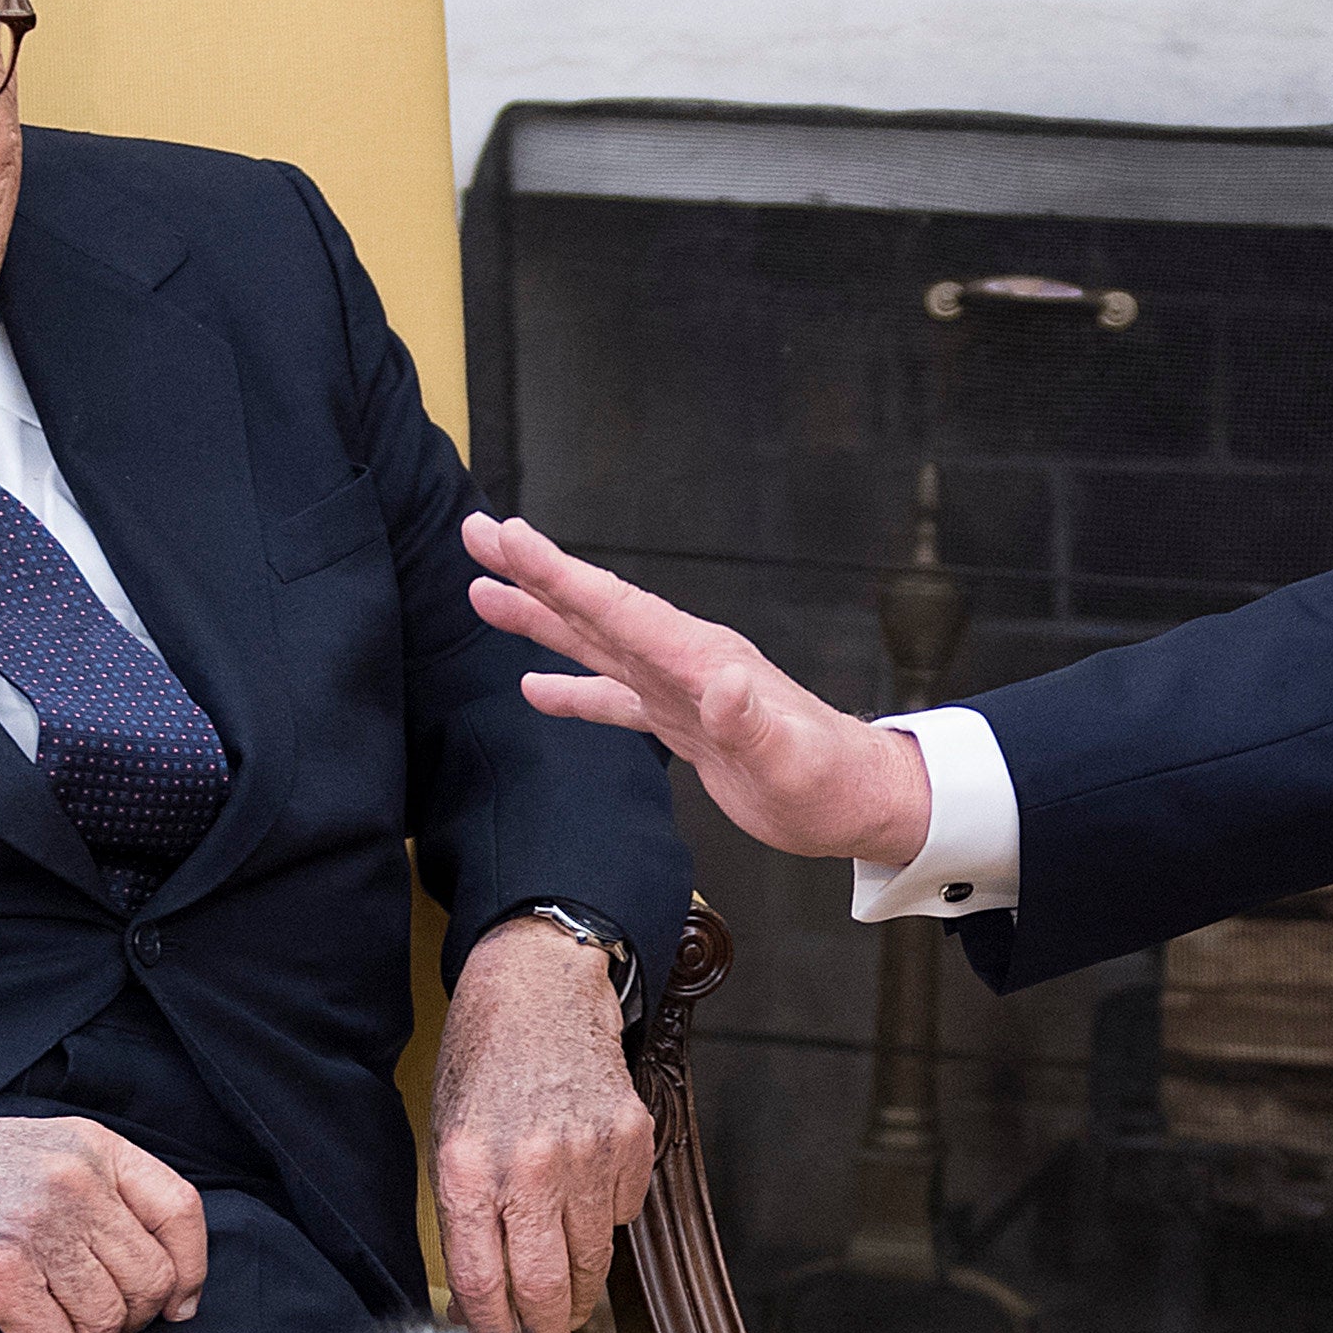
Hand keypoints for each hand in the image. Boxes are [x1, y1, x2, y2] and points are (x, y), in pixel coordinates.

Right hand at [0, 1082, 209, 1332]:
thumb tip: (154, 1267)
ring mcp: (39, 1226)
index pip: (181, 1212)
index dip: (191, 1270)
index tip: (177, 1306)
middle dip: (128, 1324)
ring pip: (104, 1319)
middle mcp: (77, 1184)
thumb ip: (100, 1193)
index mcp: (95, 1150)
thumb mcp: (43, 1151)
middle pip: (149, 1279)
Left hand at [427, 919, 655, 1332]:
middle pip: (543, 1290)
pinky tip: (586, 1200)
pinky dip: (606, 1224)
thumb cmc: (483, 1061)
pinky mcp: (631, 1142)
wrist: (541, 983)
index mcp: (467, 1169)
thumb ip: (466, 1215)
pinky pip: (623, 1215)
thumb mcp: (447, 1136)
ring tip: (569, 1302)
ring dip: (579, 1292)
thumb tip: (486, 1295)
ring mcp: (588, 1156)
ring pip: (591, 1262)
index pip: (482, 1285)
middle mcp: (528, 1168)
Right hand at [465, 514, 936, 865]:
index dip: (559, 574)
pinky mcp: (682, 721)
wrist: (857, 798)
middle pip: (596, 609)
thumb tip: (720, 683)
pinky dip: (573, 690)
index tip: (509, 538)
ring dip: (540, 619)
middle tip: (476, 534)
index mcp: (700, 660)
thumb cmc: (830, 780)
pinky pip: (614, 697)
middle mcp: (685, 661)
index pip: (617, 609)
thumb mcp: (792, 759)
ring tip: (481, 593)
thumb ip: (751, 721)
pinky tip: (533, 687)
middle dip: (534, 572)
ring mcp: (680, 688)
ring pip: (596, 643)